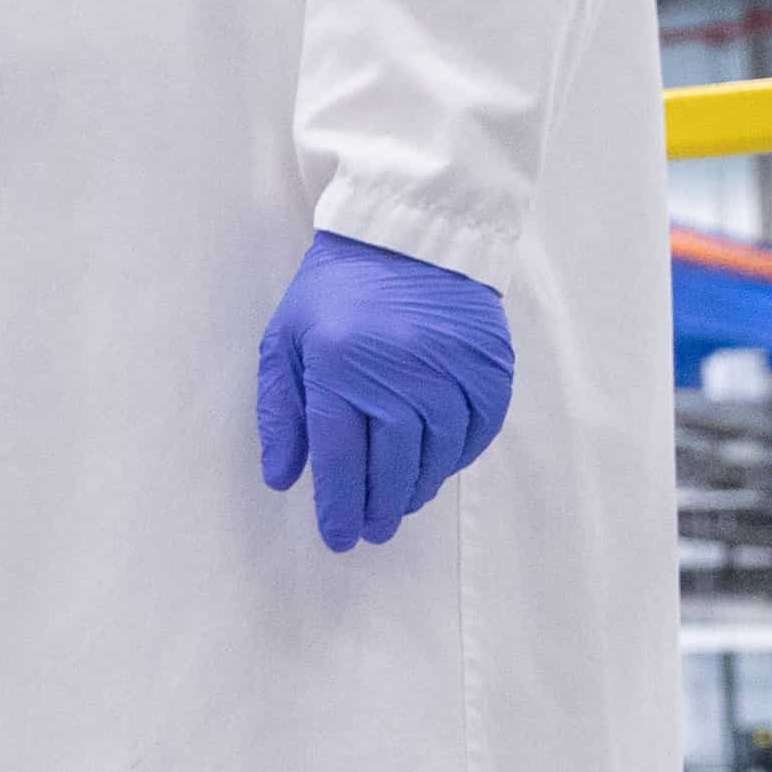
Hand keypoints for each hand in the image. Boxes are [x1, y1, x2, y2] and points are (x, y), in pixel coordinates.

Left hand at [249, 229, 513, 551]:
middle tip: (371, 531)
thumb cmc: (335, 290)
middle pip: (392, 466)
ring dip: (417, 489)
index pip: (341, 459)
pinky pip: (478, 431)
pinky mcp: (489, 364)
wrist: (408, 234)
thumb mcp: (286, 340)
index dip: (339, 506)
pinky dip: (457, 457)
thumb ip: (282, 412)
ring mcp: (450, 368)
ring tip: (400, 505)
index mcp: (339, 366)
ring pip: (437, 455)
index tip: (338, 537)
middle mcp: (399, 371)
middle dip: (379, 508)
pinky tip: (437, 467)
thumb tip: (283, 480)